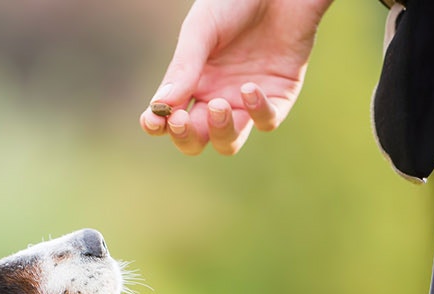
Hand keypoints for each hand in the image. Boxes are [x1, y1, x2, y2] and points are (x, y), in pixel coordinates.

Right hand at [140, 0, 332, 155]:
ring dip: (220, 131)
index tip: (153, 119)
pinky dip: (257, 112)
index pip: (169, 116)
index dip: (157, 124)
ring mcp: (248, 99)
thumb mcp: (202, 30)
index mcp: (192, 80)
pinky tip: (250, 88)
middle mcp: (217, 94)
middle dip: (186, 136)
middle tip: (181, 119)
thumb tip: (160, 106)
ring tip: (218, 106)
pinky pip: (266, 121)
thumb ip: (184, 67)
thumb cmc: (235, 1)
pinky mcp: (280, 95)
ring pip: (229, 140)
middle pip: (196, 138)